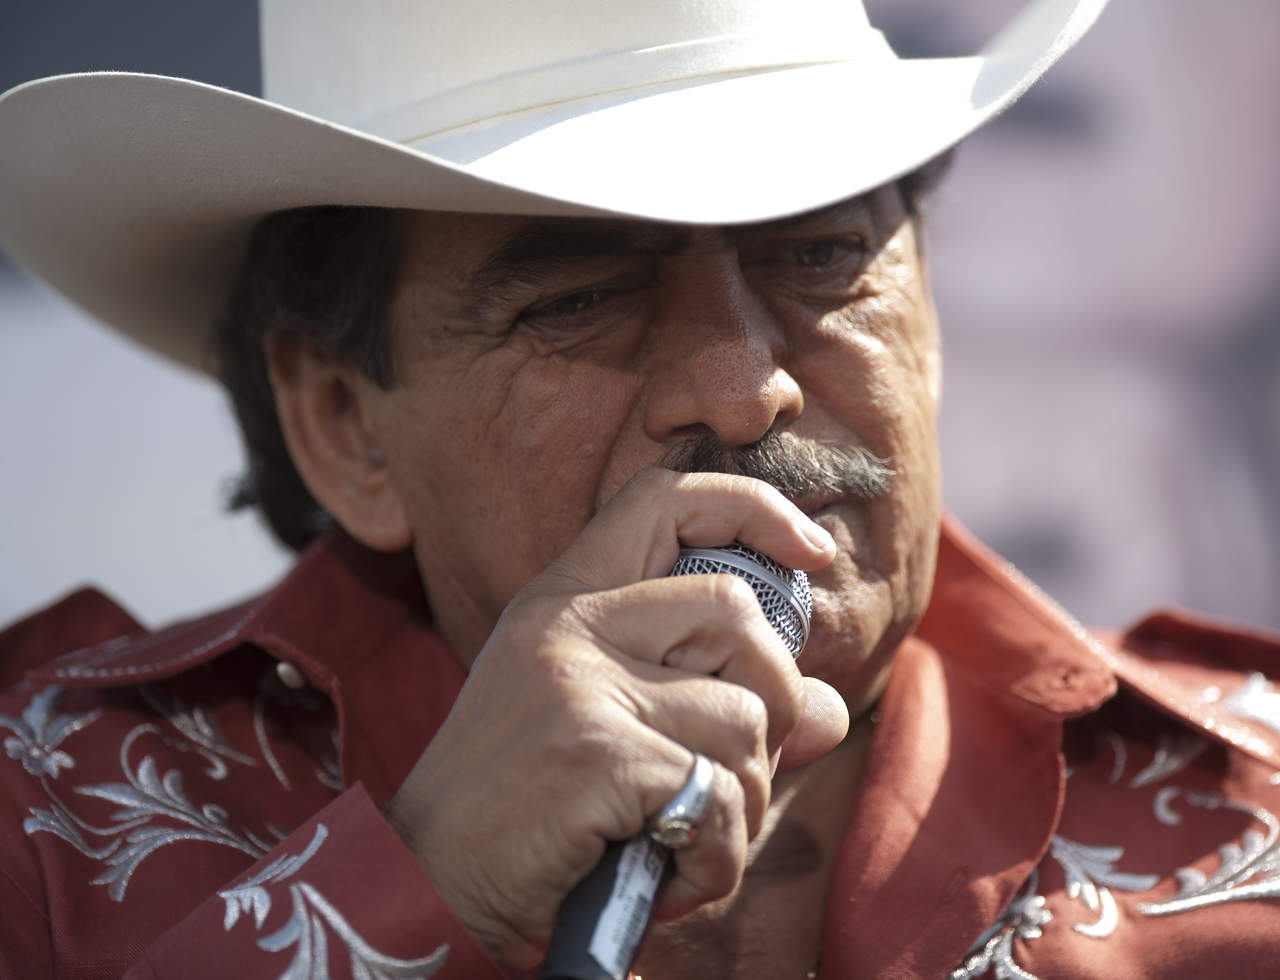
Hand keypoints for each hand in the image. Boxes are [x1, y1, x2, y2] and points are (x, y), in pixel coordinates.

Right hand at [384, 468, 849, 967]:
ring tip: (688, 838)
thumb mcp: (611, 730)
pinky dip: (718, 858)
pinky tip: (671, 877)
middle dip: (777, 696)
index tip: (810, 551)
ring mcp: (579, 682)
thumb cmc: (523, 809)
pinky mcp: (597, 752)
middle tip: (738, 764)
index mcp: (564, 601)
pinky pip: (719, 796)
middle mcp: (568, 624)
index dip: (750, 508)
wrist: (427, 887)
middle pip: (735, 608)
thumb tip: (833, 709)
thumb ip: (713, 701)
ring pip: (746, 716)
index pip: (663, 499)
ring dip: (744, 800)